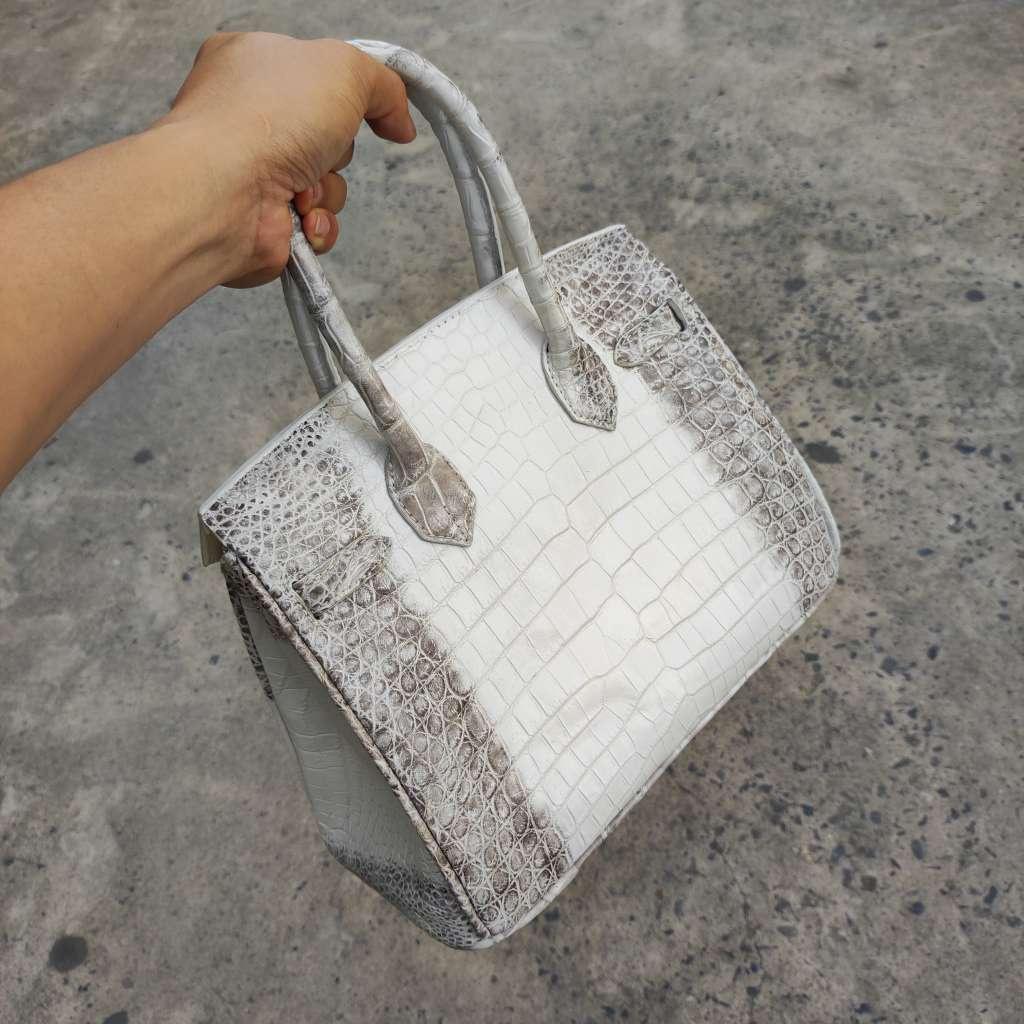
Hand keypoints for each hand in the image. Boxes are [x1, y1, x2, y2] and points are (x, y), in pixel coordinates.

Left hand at [159, 32, 415, 286]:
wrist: (226, 189)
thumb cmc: (269, 117)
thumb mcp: (345, 69)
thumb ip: (384, 86)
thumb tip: (401, 124)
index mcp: (251, 64)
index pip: (314, 75)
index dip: (346, 93)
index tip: (366, 110)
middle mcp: (247, 116)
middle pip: (328, 135)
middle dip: (336, 149)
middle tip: (320, 147)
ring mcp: (251, 170)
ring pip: (326, 184)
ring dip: (328, 191)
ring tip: (301, 188)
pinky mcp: (261, 219)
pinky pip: (315, 224)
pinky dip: (318, 224)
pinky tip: (300, 218)